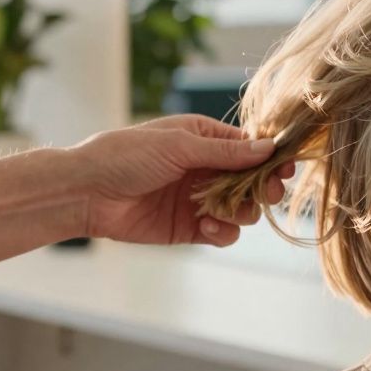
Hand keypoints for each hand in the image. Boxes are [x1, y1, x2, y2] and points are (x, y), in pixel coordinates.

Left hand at [70, 114, 294, 245]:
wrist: (86, 193)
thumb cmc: (125, 155)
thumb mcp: (178, 146)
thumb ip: (225, 152)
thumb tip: (268, 149)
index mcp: (204, 139)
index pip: (249, 148)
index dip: (269, 158)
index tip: (285, 168)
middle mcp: (206, 168)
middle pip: (252, 180)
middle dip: (263, 188)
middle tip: (267, 194)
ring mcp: (200, 199)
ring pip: (242, 209)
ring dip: (242, 212)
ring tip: (227, 212)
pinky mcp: (190, 227)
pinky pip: (223, 232)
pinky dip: (224, 231)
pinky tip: (209, 227)